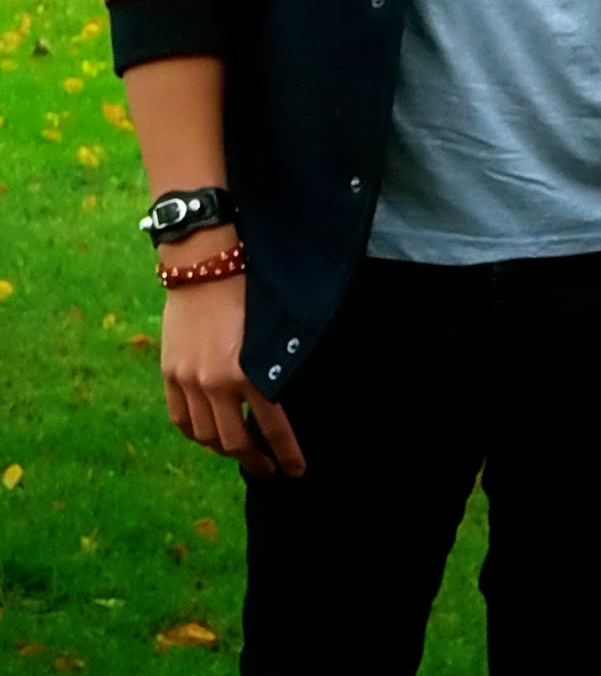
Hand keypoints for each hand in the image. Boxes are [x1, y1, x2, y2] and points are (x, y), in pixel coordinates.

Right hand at [160, 265, 305, 480]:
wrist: (203, 265)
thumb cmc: (245, 291)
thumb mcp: (267, 334)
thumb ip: (270, 371)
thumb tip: (280, 403)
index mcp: (248, 373)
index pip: (273, 427)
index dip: (287, 453)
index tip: (296, 470)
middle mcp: (216, 384)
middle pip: (235, 442)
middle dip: (255, 460)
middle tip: (269, 468)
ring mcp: (188, 381)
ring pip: (206, 437)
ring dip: (225, 450)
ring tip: (239, 452)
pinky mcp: (170, 374)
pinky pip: (180, 419)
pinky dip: (195, 434)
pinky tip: (207, 435)